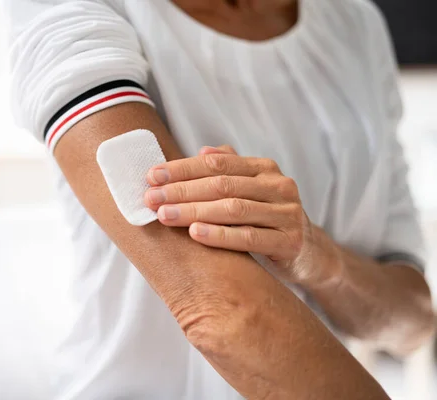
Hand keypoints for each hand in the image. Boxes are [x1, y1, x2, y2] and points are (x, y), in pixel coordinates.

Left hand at [144, 145, 342, 286]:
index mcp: (264, 169)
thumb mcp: (250, 191)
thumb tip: (202, 151)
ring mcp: (286, 213)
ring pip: (233, 208)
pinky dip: (220, 235)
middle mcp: (278, 185)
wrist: (306, 252)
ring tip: (164, 215)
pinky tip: (195, 233)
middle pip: (221, 184)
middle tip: (150, 198)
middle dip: (181, 190)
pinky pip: (249, 237)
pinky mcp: (289, 241)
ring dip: (194, 211)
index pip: (216, 163)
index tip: (151, 176)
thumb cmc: (266, 218)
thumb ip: (229, 170)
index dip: (182, 168)